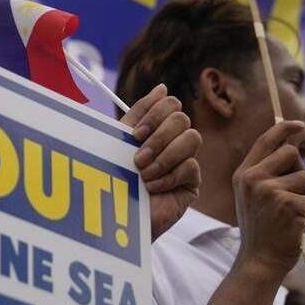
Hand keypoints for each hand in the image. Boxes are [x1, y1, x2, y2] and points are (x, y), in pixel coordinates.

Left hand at [121, 83, 200, 241]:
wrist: (112, 217)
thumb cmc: (113, 178)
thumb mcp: (120, 140)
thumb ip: (139, 113)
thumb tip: (162, 87)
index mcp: (156, 127)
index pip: (170, 103)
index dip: (155, 114)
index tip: (136, 134)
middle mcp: (173, 141)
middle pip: (182, 118)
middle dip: (158, 137)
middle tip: (138, 158)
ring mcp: (184, 161)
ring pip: (192, 139)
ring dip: (164, 156)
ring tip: (144, 174)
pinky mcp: (191, 183)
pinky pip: (191, 167)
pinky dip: (168, 176)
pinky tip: (152, 188)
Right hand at [232, 121, 304, 279]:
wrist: (258, 260)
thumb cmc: (261, 228)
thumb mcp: (253, 196)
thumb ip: (265, 173)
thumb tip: (293, 150)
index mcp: (244, 174)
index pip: (266, 140)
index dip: (284, 129)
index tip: (299, 124)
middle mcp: (254, 179)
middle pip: (291, 154)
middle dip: (299, 171)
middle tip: (292, 195)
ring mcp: (270, 191)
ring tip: (290, 214)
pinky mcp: (289, 205)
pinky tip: (295, 226)